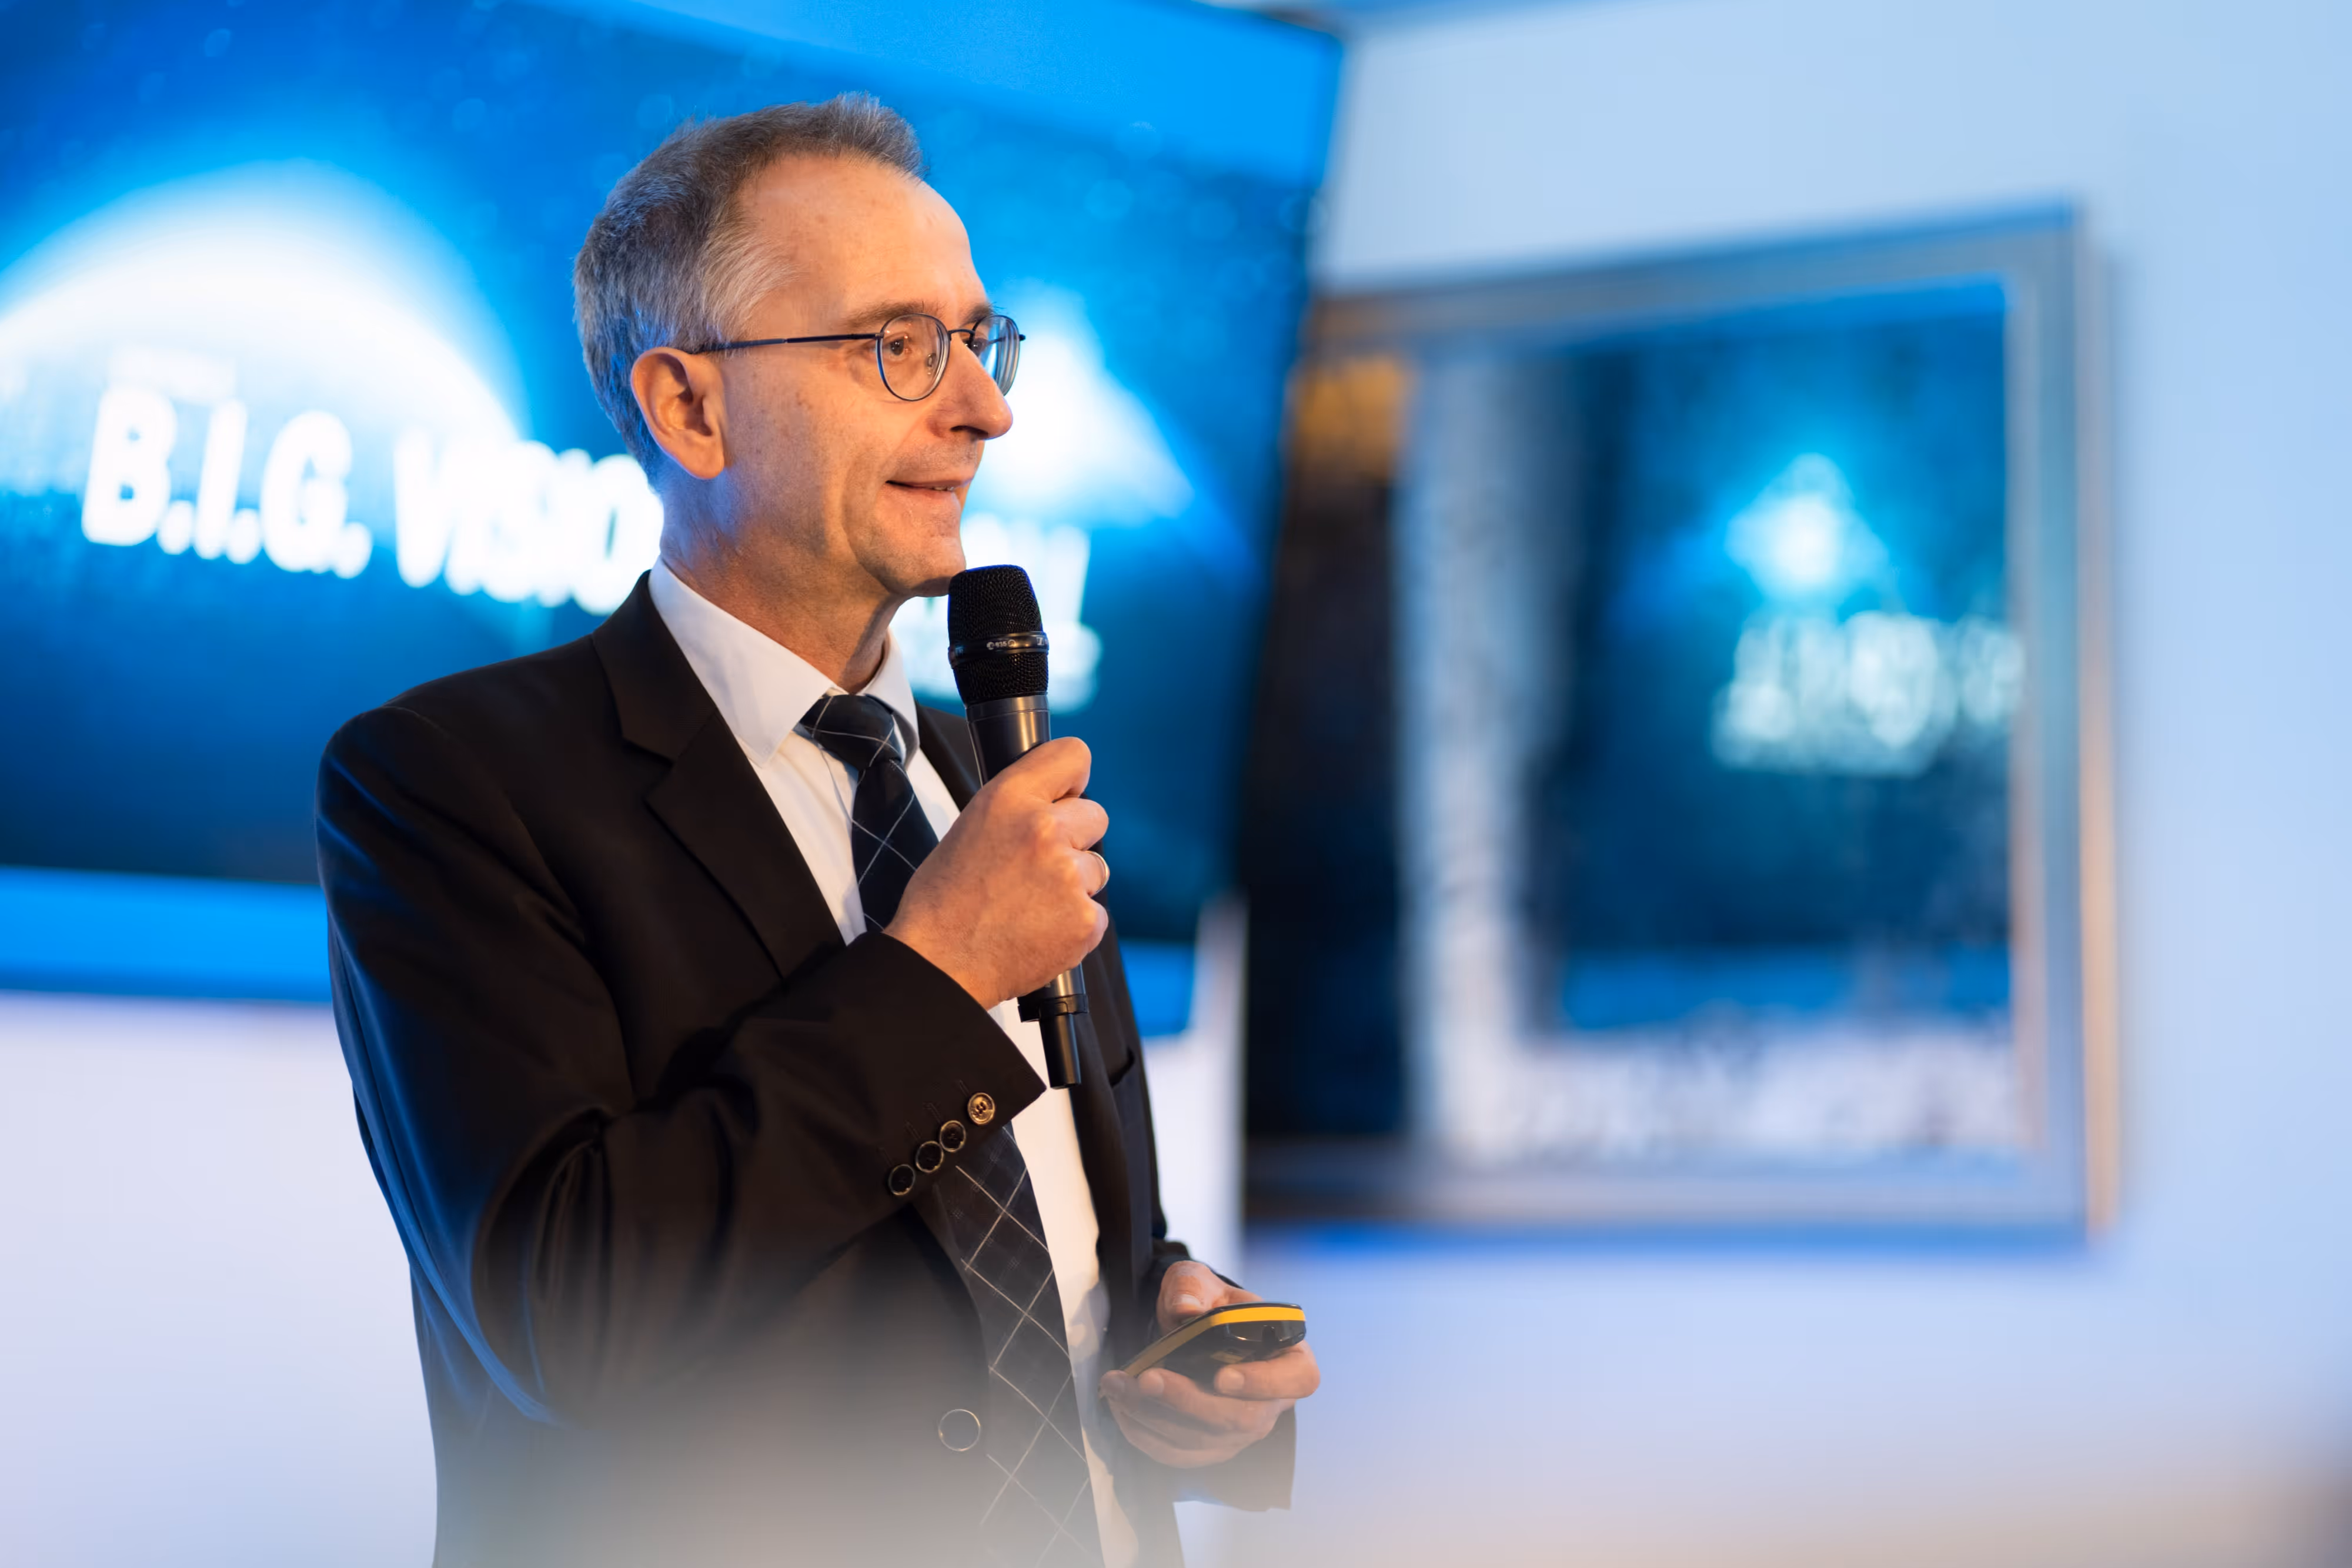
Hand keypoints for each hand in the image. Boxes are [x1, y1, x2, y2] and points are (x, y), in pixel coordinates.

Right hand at [887, 737, 1109, 1009]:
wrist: (938, 964)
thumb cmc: (944, 900)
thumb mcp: (971, 827)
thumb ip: (1018, 809)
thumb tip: (1058, 803)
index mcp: (1009, 798)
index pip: (1073, 756)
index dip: (1072, 778)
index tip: (1067, 794)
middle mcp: (1044, 830)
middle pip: (1096, 815)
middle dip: (1074, 838)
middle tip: (1036, 866)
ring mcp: (1069, 877)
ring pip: (1097, 868)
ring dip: (1073, 884)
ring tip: (1029, 904)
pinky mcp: (1084, 920)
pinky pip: (1095, 912)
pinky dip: (1073, 924)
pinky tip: (1038, 931)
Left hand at [1097, 1261, 1319, 1468]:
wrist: (1189, 1332)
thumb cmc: (1207, 1305)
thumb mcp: (1199, 1281)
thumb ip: (1191, 1288)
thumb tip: (1186, 1311)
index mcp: (1288, 1358)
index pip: (1297, 1379)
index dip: (1264, 1383)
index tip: (1222, 1376)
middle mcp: (1270, 1403)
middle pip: (1241, 1419)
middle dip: (1188, 1400)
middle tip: (1147, 1378)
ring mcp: (1240, 1432)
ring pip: (1203, 1439)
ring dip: (1155, 1415)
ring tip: (1118, 1385)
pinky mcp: (1209, 1447)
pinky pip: (1179, 1453)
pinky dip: (1146, 1434)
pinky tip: (1122, 1407)